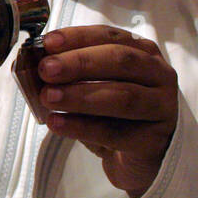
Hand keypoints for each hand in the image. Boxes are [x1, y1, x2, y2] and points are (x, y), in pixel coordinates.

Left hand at [34, 26, 177, 197]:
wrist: (135, 160)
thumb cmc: (113, 115)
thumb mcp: (93, 87)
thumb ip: (71, 73)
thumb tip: (36, 62)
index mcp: (143, 53)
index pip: (110, 36)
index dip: (78, 37)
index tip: (48, 43)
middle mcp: (158, 75)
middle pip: (121, 61)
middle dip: (80, 63)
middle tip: (46, 69)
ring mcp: (162, 108)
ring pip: (123, 97)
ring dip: (81, 95)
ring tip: (48, 97)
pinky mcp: (153, 140)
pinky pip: (116, 132)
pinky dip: (83, 127)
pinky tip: (58, 124)